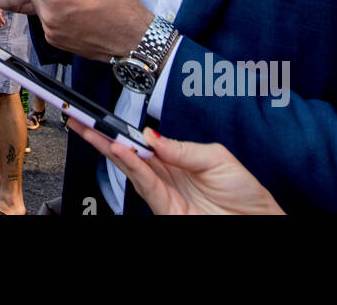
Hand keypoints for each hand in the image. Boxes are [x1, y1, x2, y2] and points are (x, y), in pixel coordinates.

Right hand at [68, 121, 283, 214]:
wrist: (260, 223)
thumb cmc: (245, 194)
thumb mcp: (217, 158)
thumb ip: (182, 148)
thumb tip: (150, 135)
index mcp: (175, 159)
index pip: (139, 141)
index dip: (118, 128)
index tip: (97, 114)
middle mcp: (164, 175)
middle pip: (125, 152)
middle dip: (98, 135)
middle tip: (75, 117)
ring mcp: (163, 193)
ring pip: (128, 168)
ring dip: (108, 148)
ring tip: (92, 130)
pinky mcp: (166, 209)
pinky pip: (144, 184)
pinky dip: (131, 167)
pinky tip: (121, 151)